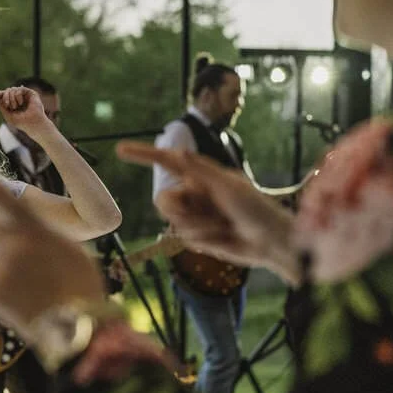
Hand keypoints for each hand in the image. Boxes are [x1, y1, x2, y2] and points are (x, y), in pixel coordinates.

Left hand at [0, 87, 52, 137]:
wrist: (33, 124)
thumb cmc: (21, 122)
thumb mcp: (7, 115)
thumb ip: (1, 106)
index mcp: (13, 104)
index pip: (4, 95)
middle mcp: (19, 99)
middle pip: (7, 90)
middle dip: (5, 97)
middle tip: (7, 105)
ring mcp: (25, 96)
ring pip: (12, 89)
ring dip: (11, 98)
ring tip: (15, 107)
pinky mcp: (31, 93)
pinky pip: (19, 89)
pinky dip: (17, 96)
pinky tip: (20, 103)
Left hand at [0, 158, 104, 338]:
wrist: (75, 332)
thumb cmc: (82, 288)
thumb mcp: (73, 250)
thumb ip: (43, 231)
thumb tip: (21, 227)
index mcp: (34, 229)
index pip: (1, 195)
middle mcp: (11, 245)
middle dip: (6, 232)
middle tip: (34, 254)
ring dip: (13, 264)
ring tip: (41, 285)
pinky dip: (10, 286)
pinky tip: (31, 298)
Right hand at [115, 141, 298, 282]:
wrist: (272, 243)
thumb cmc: (256, 209)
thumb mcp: (229, 187)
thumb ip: (201, 172)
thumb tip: (179, 153)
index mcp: (202, 176)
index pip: (167, 162)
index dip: (144, 155)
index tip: (121, 149)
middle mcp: (196, 193)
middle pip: (164, 200)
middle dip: (180, 210)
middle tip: (205, 215)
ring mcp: (197, 215)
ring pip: (173, 221)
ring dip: (195, 227)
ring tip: (222, 227)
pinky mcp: (199, 235)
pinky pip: (184, 238)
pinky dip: (202, 240)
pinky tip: (222, 238)